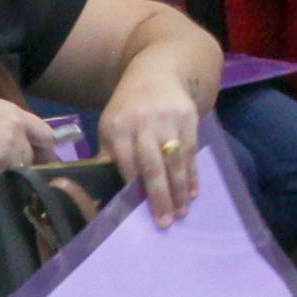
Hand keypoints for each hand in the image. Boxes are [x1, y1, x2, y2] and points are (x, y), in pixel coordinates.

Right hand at [0, 84, 65, 174]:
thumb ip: (2, 125)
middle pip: (30, 158)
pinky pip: (1, 180)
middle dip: (19, 165)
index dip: (45, 150)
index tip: (41, 160)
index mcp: (15, 114)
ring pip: (16, 171)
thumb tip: (9, 143)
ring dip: (3, 174)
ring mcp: (10, 150)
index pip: (46, 135)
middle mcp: (18, 131)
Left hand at [102, 80, 208, 220]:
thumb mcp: (110, 126)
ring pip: (175, 161)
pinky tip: (192, 193)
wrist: (156, 73)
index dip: (134, 190)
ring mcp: (167, 120)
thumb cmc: (128, 110)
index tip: (138, 215)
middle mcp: (142, 124)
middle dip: (159, 197)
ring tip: (182, 212)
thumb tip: (104, 191)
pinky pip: (191, 152)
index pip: (126, 165)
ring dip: (180, 190)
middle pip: (152, 166)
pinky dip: (193, 175)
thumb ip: (109, 155)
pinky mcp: (188, 118)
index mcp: (118, 128)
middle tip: (165, 223)